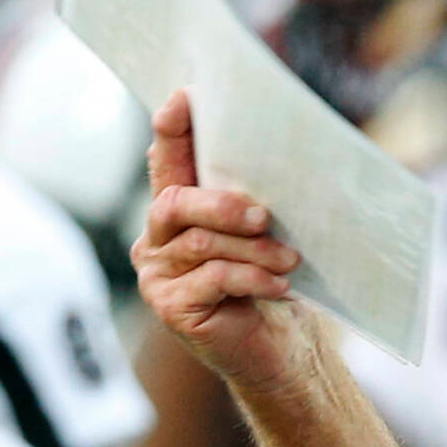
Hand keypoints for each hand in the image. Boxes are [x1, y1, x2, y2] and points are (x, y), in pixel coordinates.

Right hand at [131, 91, 312, 394]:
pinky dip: (252, 279)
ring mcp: (158, 275)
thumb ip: (253, 199)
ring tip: (289, 260)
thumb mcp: (263, 237)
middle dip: (223, 205)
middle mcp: (157, 239)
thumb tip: (283, 152)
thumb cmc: (270, 285)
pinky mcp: (171, 308)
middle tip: (265, 216)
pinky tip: (280, 287)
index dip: (172, 130)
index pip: (166, 162)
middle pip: (176, 202)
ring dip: (252, 250)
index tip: (185, 96)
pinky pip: (212, 279)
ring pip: (200, 244)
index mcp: (176, 212)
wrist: (277, 350)